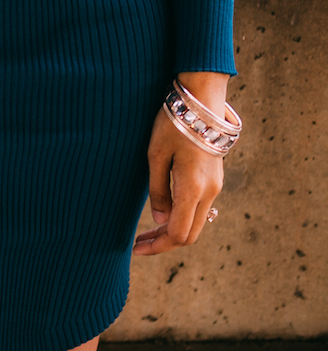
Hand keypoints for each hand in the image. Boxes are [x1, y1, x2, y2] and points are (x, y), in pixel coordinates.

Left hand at [133, 72, 228, 255]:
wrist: (201, 102)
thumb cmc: (173, 124)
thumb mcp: (156, 156)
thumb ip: (158, 190)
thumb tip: (160, 220)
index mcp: (193, 188)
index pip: (179, 234)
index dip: (157, 246)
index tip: (134, 249)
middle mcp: (209, 192)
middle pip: (190, 235)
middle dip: (163, 243)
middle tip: (136, 244)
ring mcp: (215, 186)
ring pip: (196, 223)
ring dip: (171, 232)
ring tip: (144, 233)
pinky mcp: (214, 179)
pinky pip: (199, 209)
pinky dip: (180, 219)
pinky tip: (161, 217)